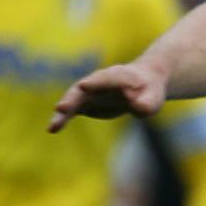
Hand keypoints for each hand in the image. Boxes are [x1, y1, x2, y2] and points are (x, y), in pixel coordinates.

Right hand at [50, 59, 167, 131]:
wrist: (141, 86)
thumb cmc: (149, 91)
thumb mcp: (153, 98)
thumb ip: (146, 103)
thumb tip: (138, 108)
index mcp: (119, 76)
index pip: (106, 79)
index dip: (96, 82)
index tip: (84, 86)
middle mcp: (99, 82)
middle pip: (83, 90)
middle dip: (73, 98)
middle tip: (61, 108)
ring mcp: (89, 92)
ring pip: (73, 100)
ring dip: (63, 113)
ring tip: (52, 126)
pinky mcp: (85, 103)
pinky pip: (71, 111)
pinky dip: (62, 119)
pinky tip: (52, 129)